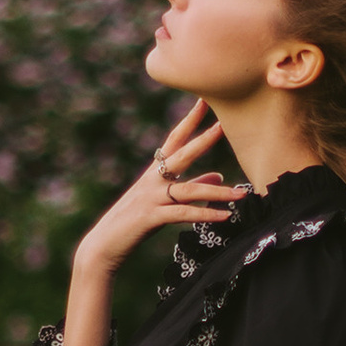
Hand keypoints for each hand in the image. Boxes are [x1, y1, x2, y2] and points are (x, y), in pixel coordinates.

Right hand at [71, 98, 246, 282]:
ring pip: (188, 191)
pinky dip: (205, 215)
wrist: (104, 244)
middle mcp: (152, 180)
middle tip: (223, 125)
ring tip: (241, 193)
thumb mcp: (163, 200)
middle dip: (202, 140)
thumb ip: (192, 186)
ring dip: (217, 192)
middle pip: (181, 155)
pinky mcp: (151, 218)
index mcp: (154, 172)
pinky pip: (183, 214)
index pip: (174, 139)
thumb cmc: (134, 221)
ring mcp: (150, 198)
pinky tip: (224, 216)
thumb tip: (219, 176)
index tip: (204, 101)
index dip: (190, 121)